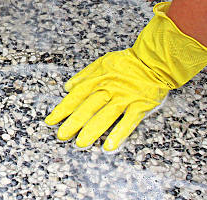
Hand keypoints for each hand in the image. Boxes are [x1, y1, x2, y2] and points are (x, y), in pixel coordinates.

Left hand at [45, 2, 206, 150]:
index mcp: (98, 79)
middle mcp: (108, 89)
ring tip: (80, 143)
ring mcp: (124, 98)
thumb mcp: (101, 63)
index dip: (63, 109)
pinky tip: (109, 146)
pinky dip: (118, 134)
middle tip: (62, 135)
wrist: (155, 61)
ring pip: (105, 116)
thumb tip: (66, 86)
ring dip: (91, 131)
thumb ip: (84, 75)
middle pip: (88, 107)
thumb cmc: (127, 62)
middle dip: (73, 123)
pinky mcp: (140, 105)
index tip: (51, 120)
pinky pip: (128, 122)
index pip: (76, 96)